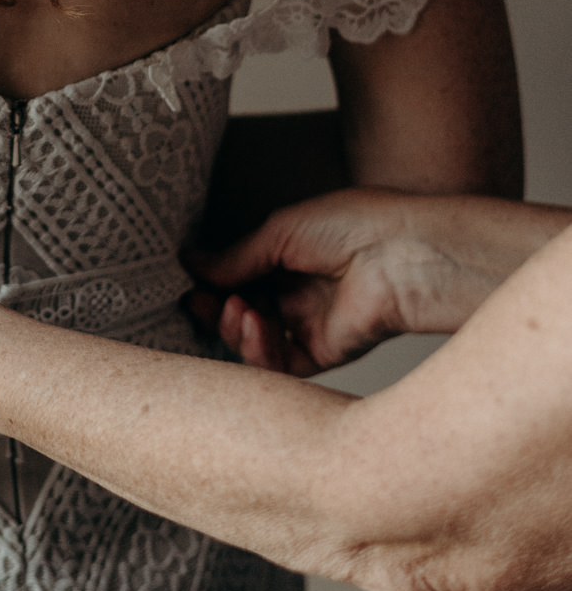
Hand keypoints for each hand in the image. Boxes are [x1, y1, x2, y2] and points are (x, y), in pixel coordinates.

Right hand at [189, 188, 435, 376]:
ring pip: (255, 342)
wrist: (402, 254)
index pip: (239, 276)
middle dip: (216, 309)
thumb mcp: (281, 231)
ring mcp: (310, 324)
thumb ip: (236, 257)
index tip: (189, 281)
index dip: (213, 282)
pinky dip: (258, 351)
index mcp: (290, 256)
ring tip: (235, 310)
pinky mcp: (325, 353)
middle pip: (241, 312)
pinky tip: (252, 326)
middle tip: (200, 302)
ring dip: (235, 328)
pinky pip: (280, 365)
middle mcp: (298, 292)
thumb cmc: (355, 225)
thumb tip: (191, 263)